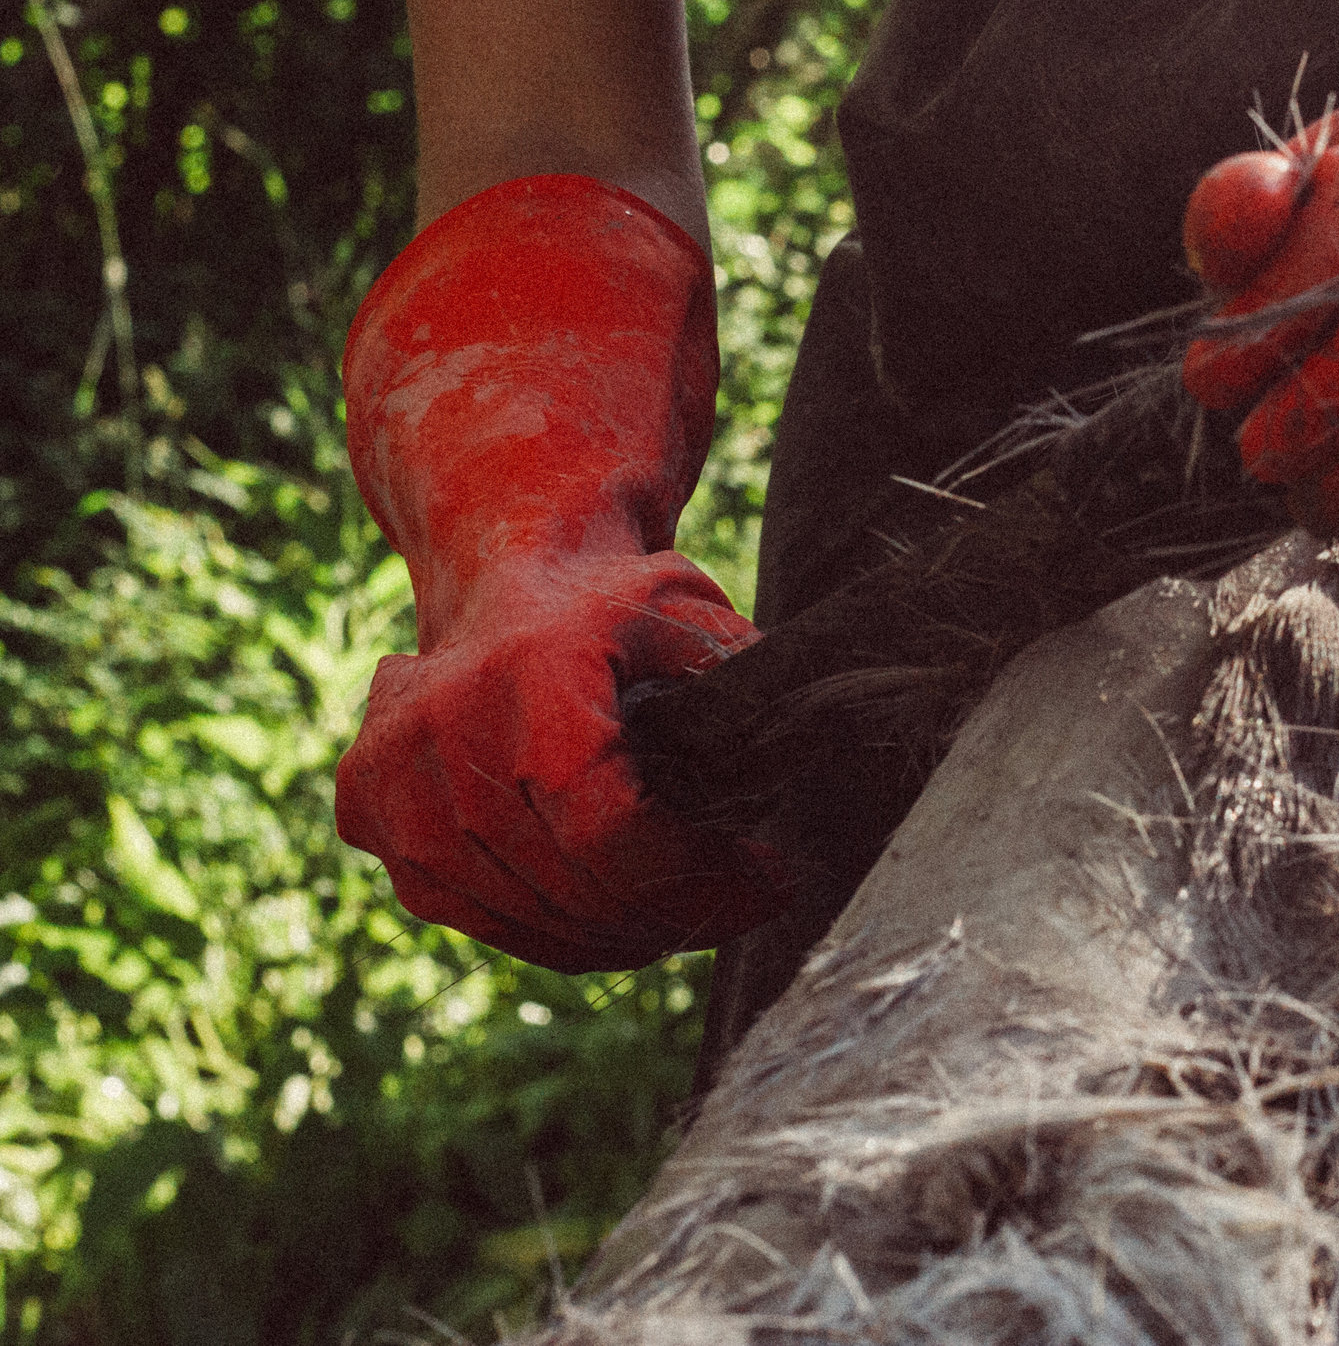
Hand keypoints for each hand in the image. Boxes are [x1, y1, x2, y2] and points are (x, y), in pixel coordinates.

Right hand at [339, 174, 786, 969]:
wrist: (510, 569)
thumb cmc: (621, 600)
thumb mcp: (697, 616)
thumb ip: (742, 686)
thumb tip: (807, 755)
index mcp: (534, 674)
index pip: (609, 831)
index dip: (696, 880)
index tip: (769, 885)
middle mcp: (443, 725)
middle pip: (569, 885)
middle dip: (672, 913)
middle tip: (736, 907)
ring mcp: (392, 774)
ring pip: (517, 912)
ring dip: (612, 933)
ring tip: (680, 912)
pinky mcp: (366, 808)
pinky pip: (464, 908)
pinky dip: (541, 927)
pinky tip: (603, 911)